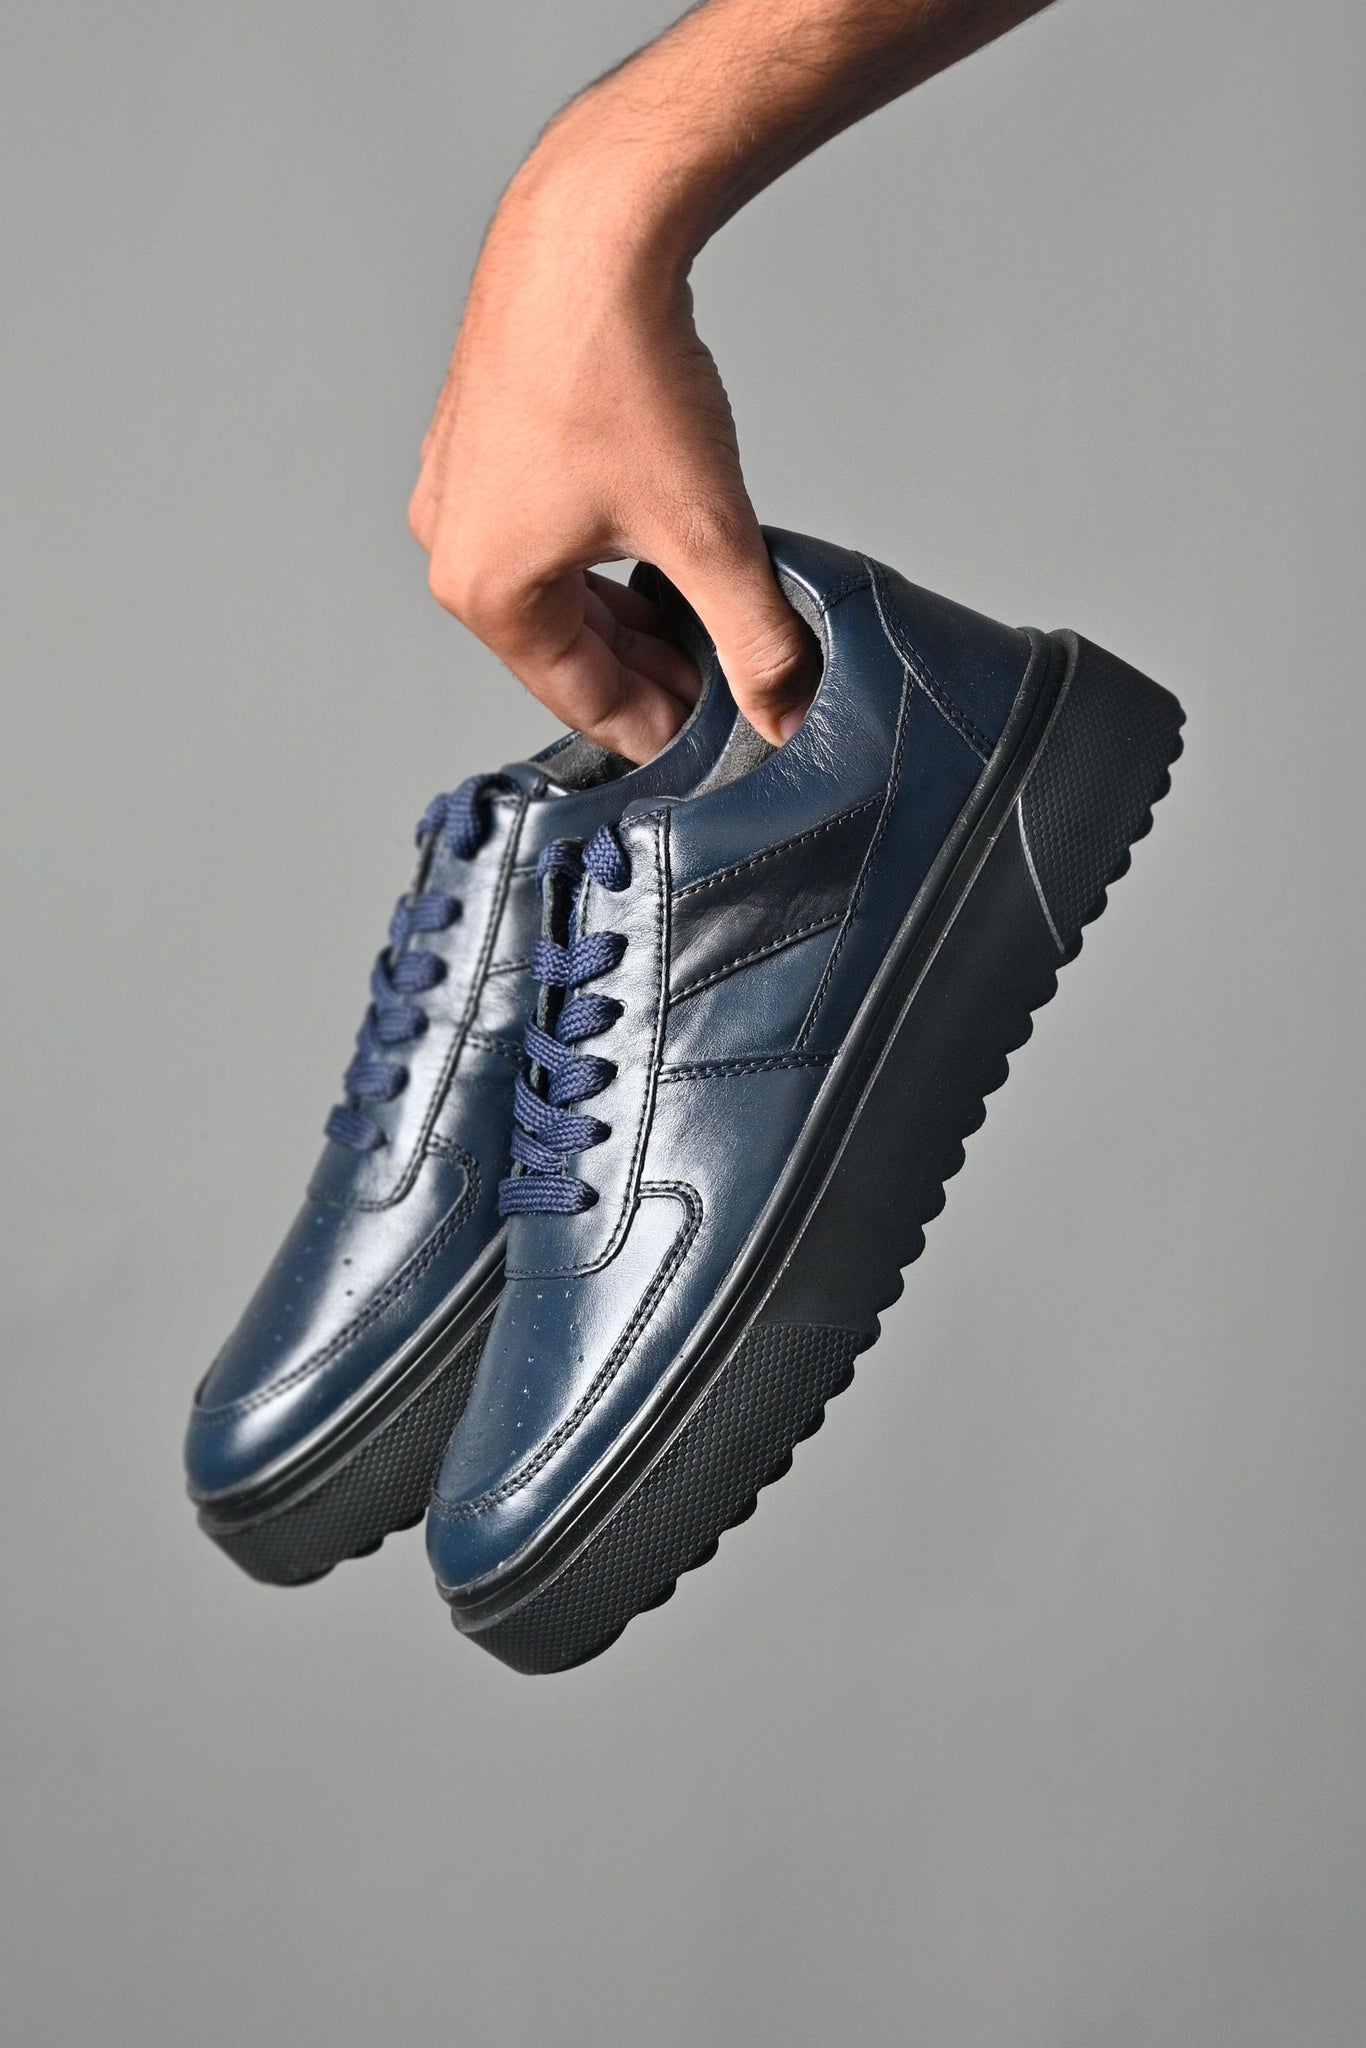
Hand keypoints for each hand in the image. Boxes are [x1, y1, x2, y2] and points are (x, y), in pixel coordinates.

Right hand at [408, 130, 817, 763]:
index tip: (716, 740)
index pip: (582, 699)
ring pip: (555, 589)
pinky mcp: (479, 436)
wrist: (590, 231)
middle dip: (647, 671)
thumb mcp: (707, 534)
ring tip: (700, 626)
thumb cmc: (619, 372)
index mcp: (486, 591)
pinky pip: (543, 532)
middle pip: (565, 648)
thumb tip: (787, 714)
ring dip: (627, 615)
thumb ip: (752, 640)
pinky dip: (601, 557)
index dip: (660, 730)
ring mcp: (459, 486)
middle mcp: (454, 545)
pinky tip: (656, 554)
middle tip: (722, 689)